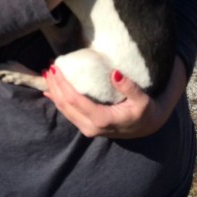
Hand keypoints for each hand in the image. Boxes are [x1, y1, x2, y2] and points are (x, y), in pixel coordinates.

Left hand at [43, 56, 187, 138]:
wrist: (148, 127)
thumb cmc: (145, 111)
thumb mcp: (142, 99)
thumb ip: (129, 87)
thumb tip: (114, 73)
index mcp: (102, 119)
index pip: (75, 100)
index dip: (62, 85)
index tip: (55, 68)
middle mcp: (91, 127)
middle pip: (65, 106)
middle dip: (54, 86)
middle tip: (48, 67)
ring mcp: (88, 128)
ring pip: (64, 110)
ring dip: (54, 92)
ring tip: (47, 75)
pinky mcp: (87, 126)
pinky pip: (68, 113)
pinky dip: (58, 101)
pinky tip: (50, 92)